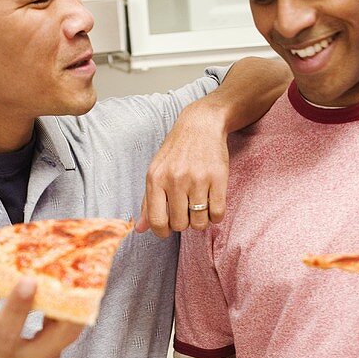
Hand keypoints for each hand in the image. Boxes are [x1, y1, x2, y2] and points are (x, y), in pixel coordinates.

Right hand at [0, 279, 83, 357]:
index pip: (11, 325)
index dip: (21, 303)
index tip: (30, 279)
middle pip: (58, 335)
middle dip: (70, 307)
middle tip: (73, 278)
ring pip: (66, 338)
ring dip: (71, 311)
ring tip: (74, 284)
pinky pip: (61, 344)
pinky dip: (63, 323)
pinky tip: (63, 303)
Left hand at [136, 100, 228, 237]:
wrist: (200, 125)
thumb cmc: (176, 151)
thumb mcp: (156, 172)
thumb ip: (147, 202)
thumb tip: (140, 230)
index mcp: (156, 179)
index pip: (157, 221)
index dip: (163, 232)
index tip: (169, 229)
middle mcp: (175, 180)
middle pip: (180, 224)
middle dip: (184, 223)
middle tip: (187, 210)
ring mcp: (197, 179)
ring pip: (200, 222)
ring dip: (201, 220)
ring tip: (200, 207)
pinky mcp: (218, 178)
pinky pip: (218, 213)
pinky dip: (216, 216)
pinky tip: (212, 205)